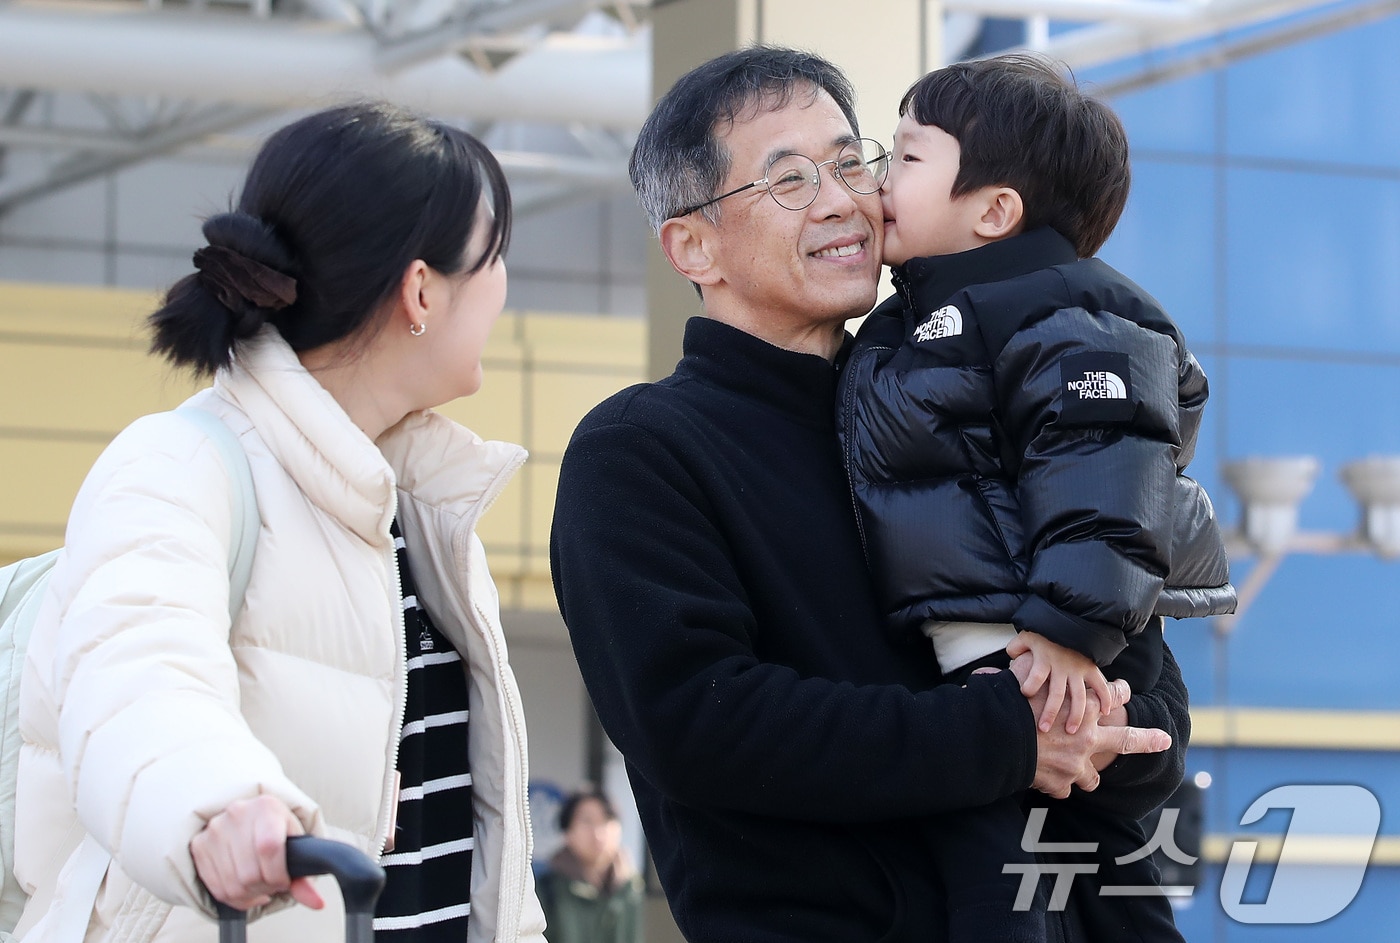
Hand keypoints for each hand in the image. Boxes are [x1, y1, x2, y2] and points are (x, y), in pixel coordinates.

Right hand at [190, 795, 324, 911]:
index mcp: (266, 807)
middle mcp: (237, 814)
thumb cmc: (277, 830)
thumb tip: (316, 903)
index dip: (278, 874)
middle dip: (266, 886)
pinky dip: (235, 898)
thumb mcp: (295, 843)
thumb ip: (304, 874)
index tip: (284, 880)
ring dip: (251, 894)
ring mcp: (215, 829)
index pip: (268, 848)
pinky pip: (217, 888)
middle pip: (250, 872)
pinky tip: (246, 888)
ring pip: (233, 885)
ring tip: (260, 884)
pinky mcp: (199, 845)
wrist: (250, 816)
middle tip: (273, 883)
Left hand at [1006, 631, 1114, 734]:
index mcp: (1044, 659)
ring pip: (1078, 696)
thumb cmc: (1044, 632)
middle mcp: (1061, 667)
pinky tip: (1104, 713)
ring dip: (1075, 715)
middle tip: (1044, 729)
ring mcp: (1077, 669)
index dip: (1029, 686)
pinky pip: (1100, 686)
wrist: (1070, 619)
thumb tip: (1010, 659)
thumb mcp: (1027, 636)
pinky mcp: (1090, 668)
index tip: (1025, 694)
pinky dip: (1104, 699)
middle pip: (1056, 693)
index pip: (1036, 675)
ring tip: (1071, 732)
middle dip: (1050, 712)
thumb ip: (1016, 648)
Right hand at [1011, 654, 1166, 797]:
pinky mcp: (1061, 783)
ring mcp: (1076, 764)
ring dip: (1086, 774)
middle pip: (1126, 740)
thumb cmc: (1010, 702)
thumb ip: (1027, 668)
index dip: (1120, 691)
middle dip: (1147, 740)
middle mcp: (1086, 737)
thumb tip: (1012, 656)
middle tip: (1163, 740)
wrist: (999, 738)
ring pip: (1092, 777)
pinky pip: (1064, 789)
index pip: (1113, 695)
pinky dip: (1056, 786)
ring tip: (1080, 774)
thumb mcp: (1023, 674)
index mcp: (1082, 707)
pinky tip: (1047, 782)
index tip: (1124, 689)